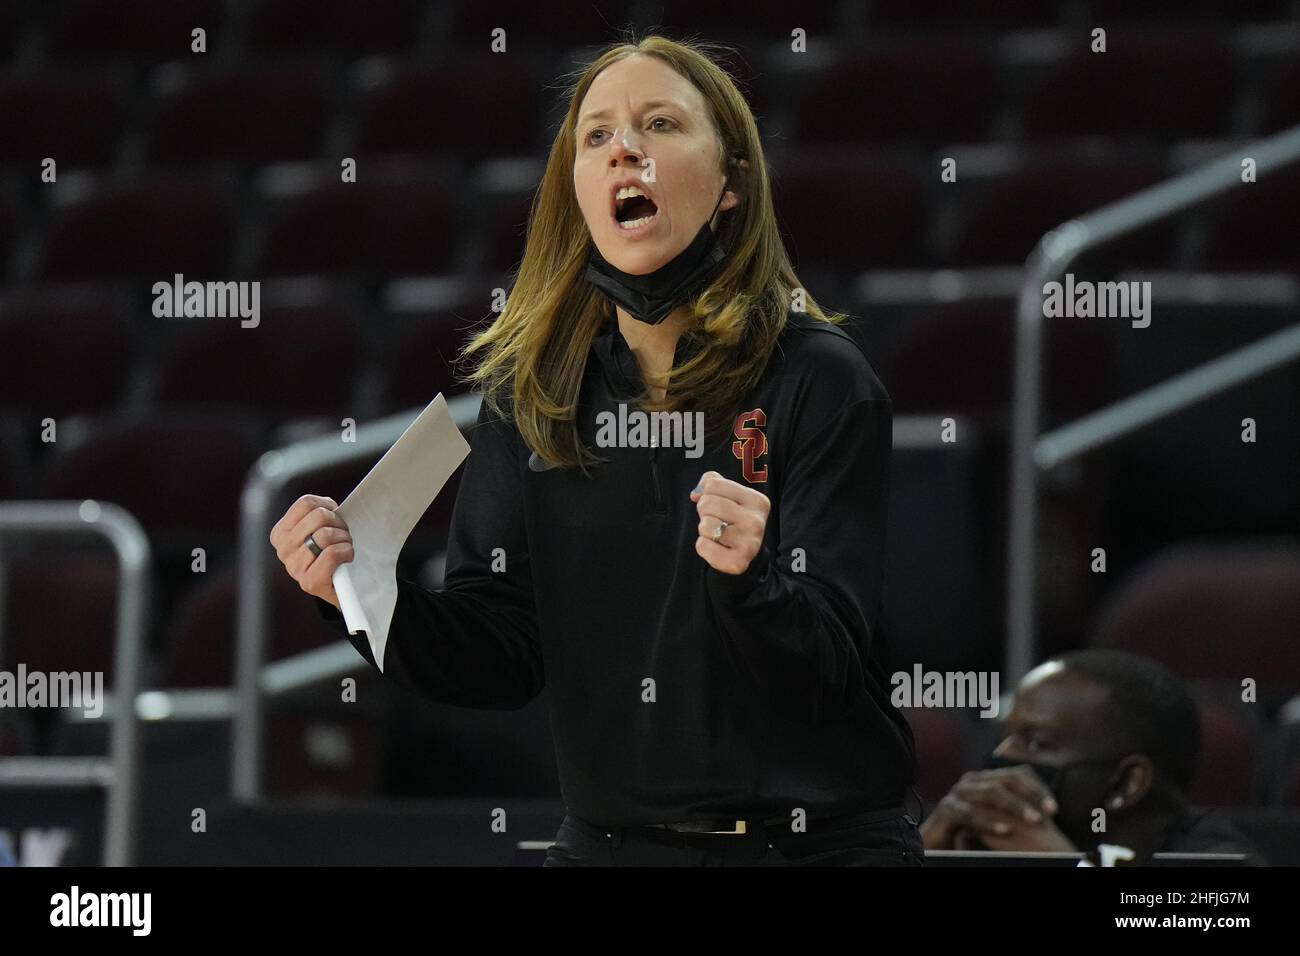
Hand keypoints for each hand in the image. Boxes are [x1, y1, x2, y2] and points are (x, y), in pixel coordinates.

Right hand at [269, 494, 353, 608]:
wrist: (339, 587)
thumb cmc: (330, 552)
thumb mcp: (318, 528)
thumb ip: (319, 512)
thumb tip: (332, 505)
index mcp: (281, 532)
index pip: (306, 503)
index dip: (327, 506)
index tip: (334, 519)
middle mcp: (283, 549)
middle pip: (319, 516)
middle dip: (338, 523)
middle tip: (343, 534)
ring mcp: (294, 567)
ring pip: (326, 534)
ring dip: (344, 538)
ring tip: (344, 546)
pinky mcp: (309, 582)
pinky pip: (332, 553)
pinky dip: (346, 552)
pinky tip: (346, 557)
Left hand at [688, 470, 769, 574]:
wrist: (744, 552)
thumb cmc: (733, 519)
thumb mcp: (728, 495)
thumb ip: (711, 482)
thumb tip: (696, 495)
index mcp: (757, 500)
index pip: (713, 484)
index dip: (708, 494)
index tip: (719, 505)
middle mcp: (756, 521)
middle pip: (707, 503)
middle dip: (704, 512)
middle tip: (717, 521)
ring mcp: (749, 543)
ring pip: (705, 524)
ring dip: (704, 530)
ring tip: (717, 534)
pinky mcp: (738, 562)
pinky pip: (703, 546)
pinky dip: (703, 546)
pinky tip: (715, 547)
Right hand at [921, 765, 1072, 852]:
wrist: (939, 841)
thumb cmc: (972, 830)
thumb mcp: (997, 817)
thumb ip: (1014, 810)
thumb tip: (1048, 811)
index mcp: (987, 779)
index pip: (1017, 774)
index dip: (1038, 788)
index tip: (1054, 808)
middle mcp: (973, 781)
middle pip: (1006, 780)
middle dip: (1030, 795)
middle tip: (1047, 813)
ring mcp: (959, 793)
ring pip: (990, 792)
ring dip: (1015, 806)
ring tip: (1033, 820)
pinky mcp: (947, 809)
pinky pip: (971, 813)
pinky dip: (989, 822)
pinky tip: (1005, 830)